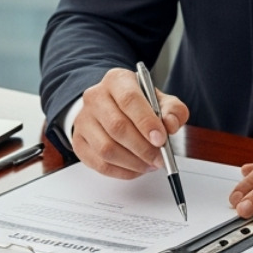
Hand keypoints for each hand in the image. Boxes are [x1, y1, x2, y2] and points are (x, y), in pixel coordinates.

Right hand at [70, 68, 189, 178]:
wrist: (111, 106)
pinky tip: (136, 168)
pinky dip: (122, 171)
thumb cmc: (138, 104)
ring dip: (133, 162)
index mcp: (117, 80)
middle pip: (117, 127)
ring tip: (150, 164)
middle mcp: (95, 97)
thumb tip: (170, 124)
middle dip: (143, 148)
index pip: (129, 100)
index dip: (146, 122)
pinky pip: (99, 164)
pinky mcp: (79, 141)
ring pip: (107, 149)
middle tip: (160, 158)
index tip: (161, 139)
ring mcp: (84, 120)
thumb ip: (173, 110)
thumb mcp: (161, 100)